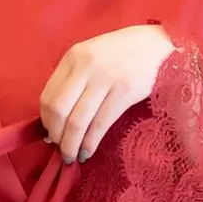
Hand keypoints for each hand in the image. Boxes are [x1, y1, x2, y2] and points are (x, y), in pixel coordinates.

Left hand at [40, 24, 176, 163]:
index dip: (45, 121)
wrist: (156, 44)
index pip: (48, 96)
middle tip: (60, 149)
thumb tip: (54, 121)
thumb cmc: (120, 54)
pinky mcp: (125, 91)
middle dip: (56, 136)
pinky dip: (90, 143)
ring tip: (71, 157)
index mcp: (72, 58)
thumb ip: (73, 80)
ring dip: (71, 145)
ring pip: (78, 121)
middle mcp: (85, 67)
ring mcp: (105, 79)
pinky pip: (100, 124)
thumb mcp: (90, 56)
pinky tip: (87, 152)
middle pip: (59, 110)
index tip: (50, 134)